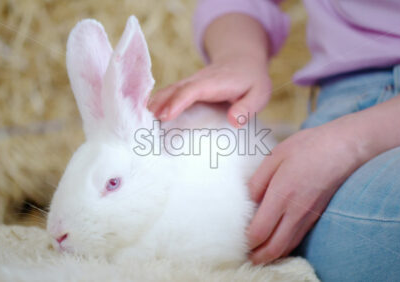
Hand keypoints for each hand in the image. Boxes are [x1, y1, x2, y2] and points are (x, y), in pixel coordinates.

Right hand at [148, 55, 271, 127]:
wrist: (242, 60)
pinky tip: (146, 116)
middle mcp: (198, 80)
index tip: (166, 116)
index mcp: (214, 82)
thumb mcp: (259, 94)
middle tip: (143, 123)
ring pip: (168, 91)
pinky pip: (169, 93)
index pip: (193, 90)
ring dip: (154, 104)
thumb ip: (247, 107)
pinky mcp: (186, 88)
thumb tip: (234, 120)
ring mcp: (190, 83)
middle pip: (174, 90)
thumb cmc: (252, 80)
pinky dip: (157, 103)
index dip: (178, 102)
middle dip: (158, 104)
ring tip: (139, 122)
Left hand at [247, 125, 363, 263]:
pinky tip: (274, 240)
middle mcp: (296, 211)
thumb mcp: (276, 156)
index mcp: (282, 194)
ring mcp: (308, 216)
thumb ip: (258, 181)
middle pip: (274, 248)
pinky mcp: (316, 216)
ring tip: (255, 251)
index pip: (260, 231)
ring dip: (269, 254)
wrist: (344, 148)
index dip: (246, 241)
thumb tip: (246, 202)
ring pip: (286, 247)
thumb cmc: (308, 147)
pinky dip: (283, 246)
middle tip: (243, 254)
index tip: (235, 238)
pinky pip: (296, 239)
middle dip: (256, 256)